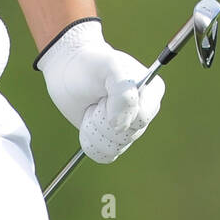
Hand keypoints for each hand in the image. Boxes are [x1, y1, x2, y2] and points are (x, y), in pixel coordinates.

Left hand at [36, 19, 164, 162]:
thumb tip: (119, 127)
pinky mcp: (111, 139)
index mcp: (152, 91)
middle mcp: (143, 112)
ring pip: (115, 147)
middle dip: (104, 119)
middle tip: (97, 99)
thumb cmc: (90, 65)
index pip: (141, 118)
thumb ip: (123, 93)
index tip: (107, 91)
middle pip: (127, 135)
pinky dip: (91, 140)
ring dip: (95, 128)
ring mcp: (128, 127)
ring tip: (92, 107)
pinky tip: (88, 121)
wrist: (67, 70)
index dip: (119, 109)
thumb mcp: (110, 66)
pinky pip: (105, 155)